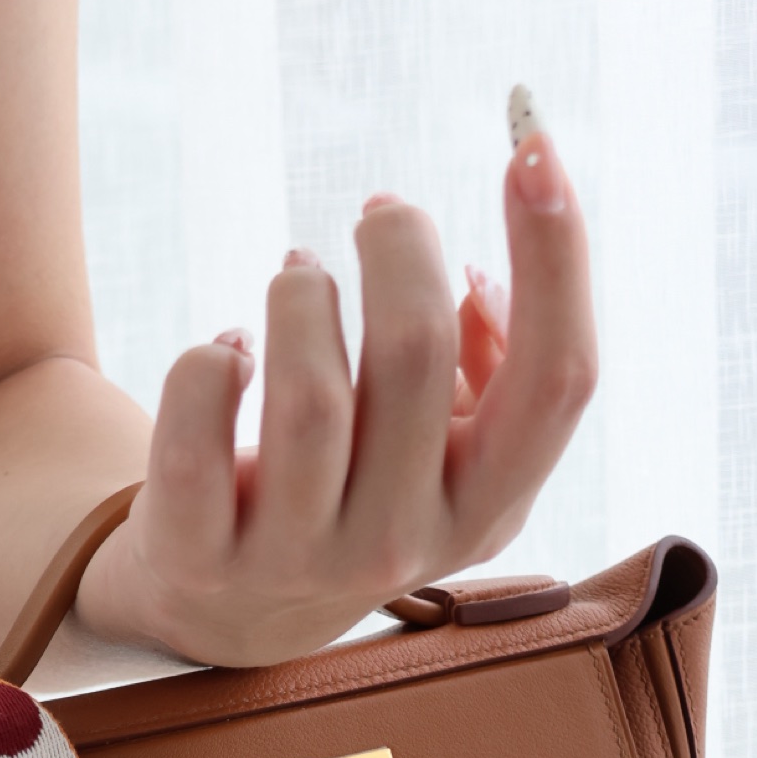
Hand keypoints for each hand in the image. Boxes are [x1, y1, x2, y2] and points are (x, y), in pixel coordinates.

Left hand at [75, 108, 596, 666]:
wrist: (230, 611)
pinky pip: (197, 433)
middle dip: (395, 245)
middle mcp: (400, 547)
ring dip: (300, 295)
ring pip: (310, 394)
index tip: (531, 146)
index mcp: (485, 510)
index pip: (558, 382)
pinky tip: (224, 354)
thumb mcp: (443, 451)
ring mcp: (298, 562)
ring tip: (294, 277)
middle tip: (375, 214)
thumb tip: (475, 277)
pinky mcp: (201, 558)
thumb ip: (491, 367)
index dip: (558, 254)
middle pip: (417, 354)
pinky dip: (207, 364)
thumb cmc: (354, 491)